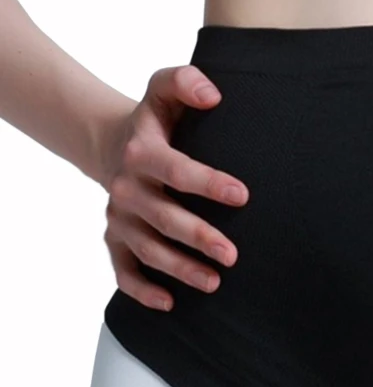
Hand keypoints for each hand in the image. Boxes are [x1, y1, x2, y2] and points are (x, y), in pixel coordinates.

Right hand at [100, 65, 248, 310]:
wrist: (116, 145)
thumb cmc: (157, 123)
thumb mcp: (164, 92)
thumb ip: (185, 83)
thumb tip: (214, 95)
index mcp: (142, 153)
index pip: (176, 169)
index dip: (208, 183)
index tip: (242, 196)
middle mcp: (126, 188)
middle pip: (164, 218)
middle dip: (198, 237)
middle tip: (233, 255)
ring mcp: (120, 217)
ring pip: (148, 249)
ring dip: (180, 269)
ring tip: (214, 283)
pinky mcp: (114, 239)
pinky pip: (122, 270)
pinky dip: (141, 290)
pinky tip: (170, 303)